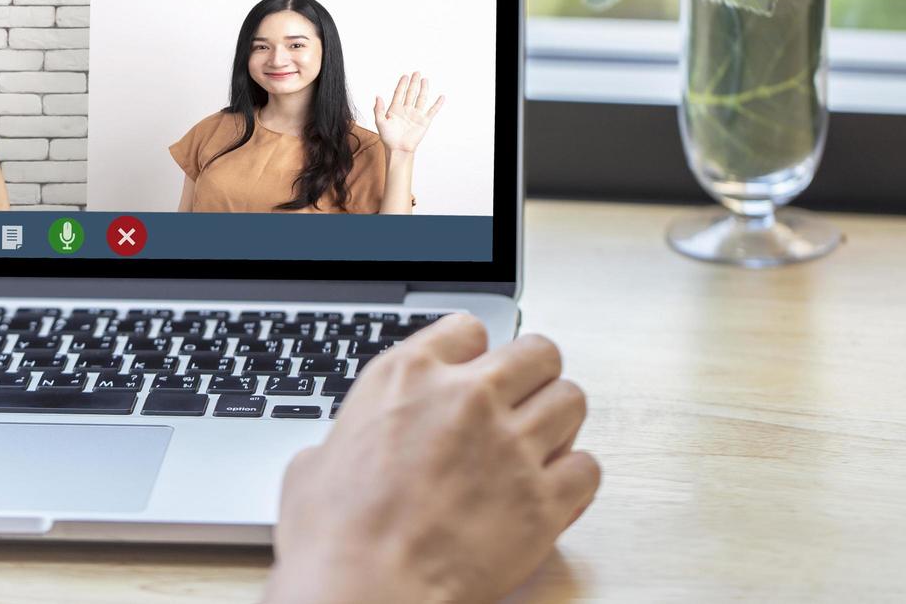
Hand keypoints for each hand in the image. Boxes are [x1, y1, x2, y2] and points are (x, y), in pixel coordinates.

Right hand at [267, 315, 599, 603]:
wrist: (364, 587)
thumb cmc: (335, 533)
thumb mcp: (317, 458)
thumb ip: (351, 438)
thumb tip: (343, 454)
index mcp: (408, 376)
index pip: (469, 329)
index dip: (473, 352)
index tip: (473, 370)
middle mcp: (467, 399)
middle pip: (537, 352)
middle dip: (532, 374)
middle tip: (522, 398)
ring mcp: (510, 447)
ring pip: (572, 400)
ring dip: (559, 419)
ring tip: (542, 441)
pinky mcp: (542, 501)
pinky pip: (588, 468)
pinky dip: (575, 478)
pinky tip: (553, 489)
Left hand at [373, 71, 443, 153]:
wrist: (398, 149)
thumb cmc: (388, 138)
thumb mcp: (380, 122)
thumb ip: (378, 109)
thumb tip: (378, 96)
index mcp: (395, 109)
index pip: (399, 93)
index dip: (402, 84)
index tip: (405, 76)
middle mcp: (406, 110)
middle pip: (411, 93)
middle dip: (414, 82)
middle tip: (416, 72)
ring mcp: (416, 115)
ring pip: (421, 98)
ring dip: (423, 89)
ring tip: (425, 79)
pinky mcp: (424, 121)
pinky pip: (432, 111)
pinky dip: (437, 104)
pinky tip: (441, 97)